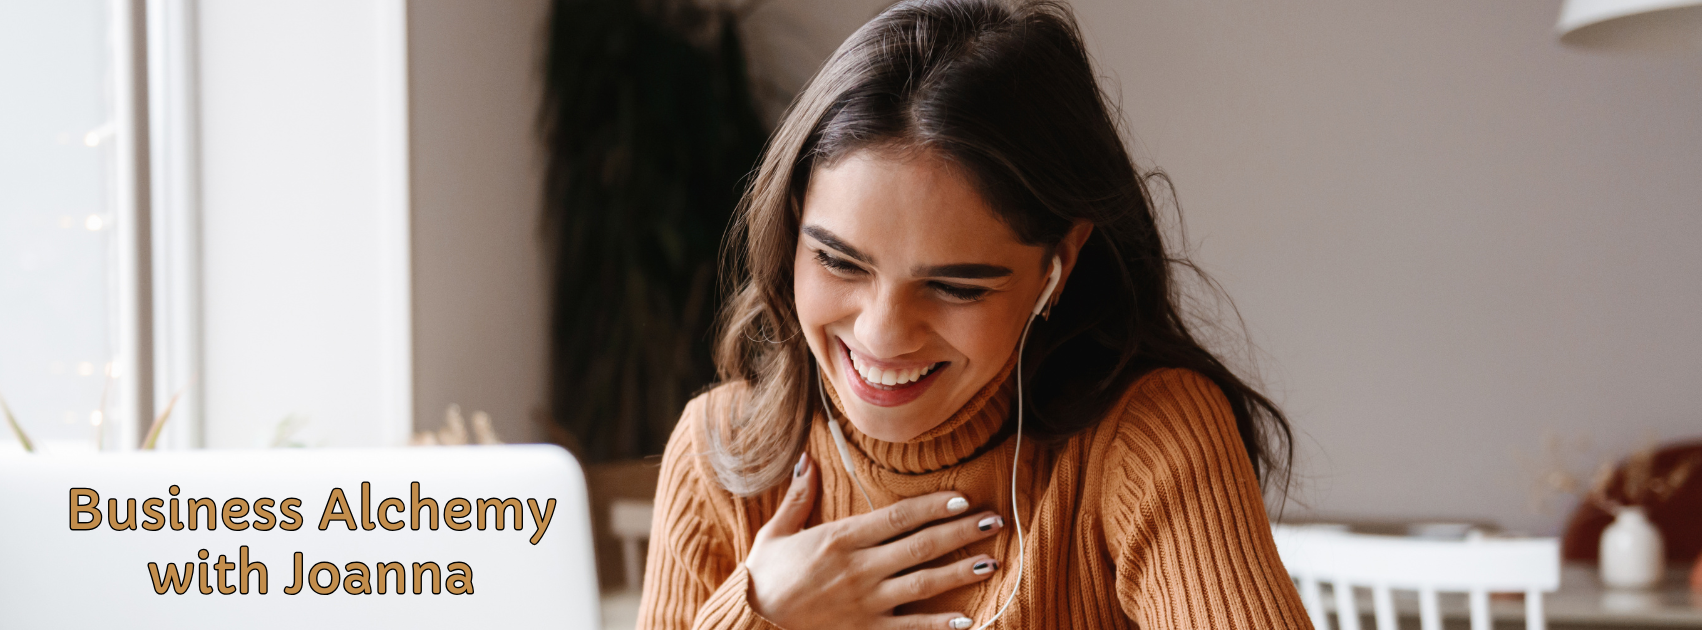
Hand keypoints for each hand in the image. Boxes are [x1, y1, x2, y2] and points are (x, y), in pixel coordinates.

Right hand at [745, 452, 1004, 629]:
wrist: (750, 625)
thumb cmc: (763, 579)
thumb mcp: (776, 534)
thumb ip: (798, 497)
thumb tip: (807, 460)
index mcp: (840, 538)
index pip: (898, 517)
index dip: (933, 507)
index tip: (963, 500)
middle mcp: (859, 568)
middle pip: (921, 546)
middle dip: (961, 533)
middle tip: (995, 521)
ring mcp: (866, 602)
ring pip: (923, 584)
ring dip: (960, 572)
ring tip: (991, 561)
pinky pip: (910, 629)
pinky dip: (939, 626)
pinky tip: (967, 620)